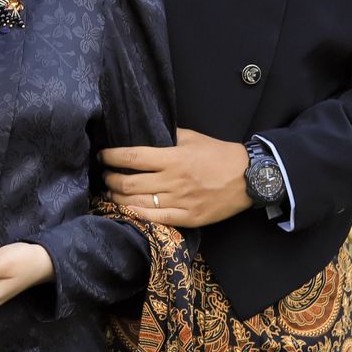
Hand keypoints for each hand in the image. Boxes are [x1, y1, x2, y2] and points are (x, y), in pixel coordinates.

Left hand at [101, 128, 250, 227]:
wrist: (249, 177)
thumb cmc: (219, 154)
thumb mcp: (193, 137)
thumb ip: (168, 136)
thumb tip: (145, 132)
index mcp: (173, 158)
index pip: (133, 157)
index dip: (112, 157)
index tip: (102, 156)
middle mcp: (173, 181)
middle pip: (129, 182)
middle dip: (110, 179)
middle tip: (104, 175)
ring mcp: (180, 202)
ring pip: (138, 202)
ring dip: (118, 198)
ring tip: (110, 192)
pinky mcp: (187, 218)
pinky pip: (155, 220)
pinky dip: (136, 215)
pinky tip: (126, 209)